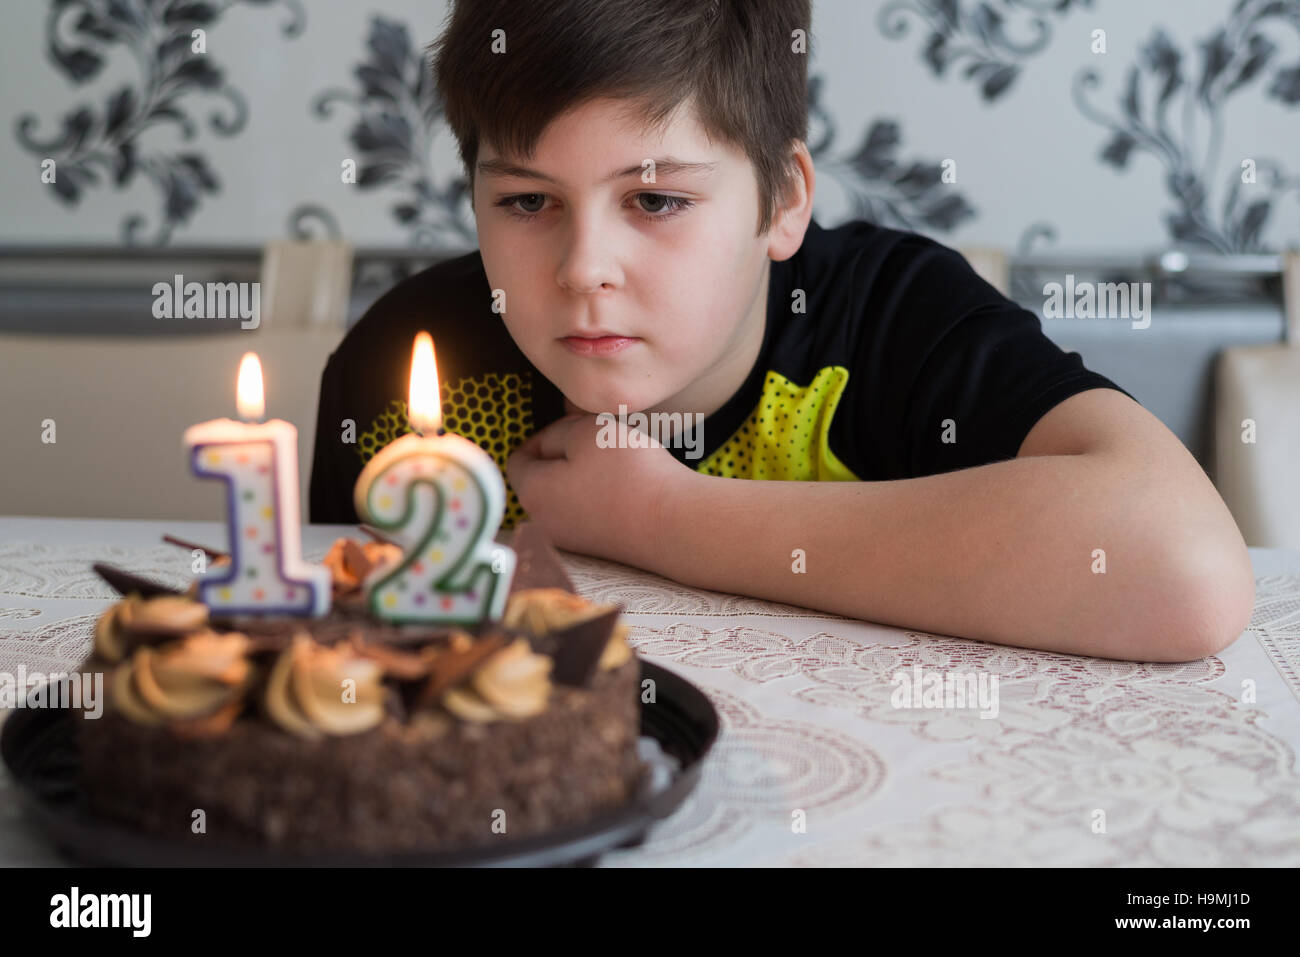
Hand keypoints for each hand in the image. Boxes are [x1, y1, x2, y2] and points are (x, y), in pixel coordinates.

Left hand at [506, 413, 689, 568]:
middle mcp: (543, 522)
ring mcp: (571, 539)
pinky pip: (588, 510)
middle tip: (597, 440)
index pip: (518, 458)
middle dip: (565, 454)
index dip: (544, 434)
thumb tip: (552, 444)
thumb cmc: (629, 474)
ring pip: (567, 493)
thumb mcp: (586, 431)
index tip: (574, 426)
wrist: (675, 524)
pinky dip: (600, 495)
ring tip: (615, 462)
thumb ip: (558, 431)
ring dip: (584, 474)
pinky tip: (626, 486)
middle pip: (542, 477)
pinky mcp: (598, 546)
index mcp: (531, 493)